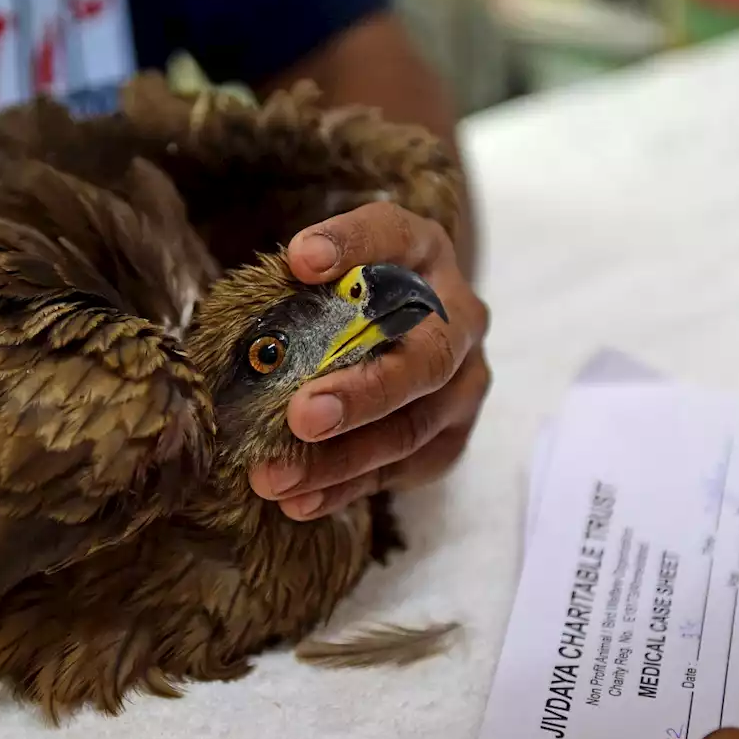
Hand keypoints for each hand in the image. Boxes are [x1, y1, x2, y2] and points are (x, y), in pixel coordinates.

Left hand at [249, 202, 490, 519]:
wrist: (402, 326)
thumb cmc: (348, 294)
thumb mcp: (330, 266)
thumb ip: (305, 272)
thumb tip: (287, 275)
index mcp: (423, 252)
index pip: (393, 237)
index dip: (351, 245)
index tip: (300, 258)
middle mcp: (460, 316)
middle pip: (423, 359)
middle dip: (362, 394)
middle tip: (301, 417)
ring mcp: (465, 382)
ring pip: (411, 429)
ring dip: (341, 460)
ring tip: (273, 477)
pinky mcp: (453, 436)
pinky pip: (403, 470)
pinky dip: (348, 489)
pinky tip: (299, 501)